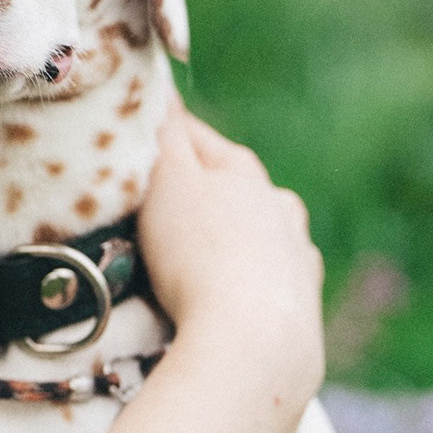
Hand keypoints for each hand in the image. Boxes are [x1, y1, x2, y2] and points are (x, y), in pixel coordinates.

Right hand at [137, 107, 324, 411]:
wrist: (254, 342)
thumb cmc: (201, 254)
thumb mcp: (169, 182)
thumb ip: (163, 135)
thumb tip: (160, 90)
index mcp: (243, 170)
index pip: (192, 136)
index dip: (158, 134)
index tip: (131, 136)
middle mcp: (278, 206)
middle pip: (228, 186)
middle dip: (194, 191)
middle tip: (151, 205)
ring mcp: (296, 256)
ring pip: (255, 234)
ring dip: (226, 238)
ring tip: (190, 257)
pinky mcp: (302, 307)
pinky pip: (266, 283)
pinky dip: (245, 283)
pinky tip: (230, 297)